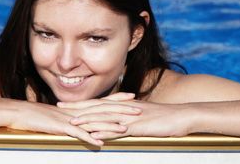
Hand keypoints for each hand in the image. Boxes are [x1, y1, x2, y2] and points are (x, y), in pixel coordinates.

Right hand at [6, 93, 139, 146]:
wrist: (19, 113)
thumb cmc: (36, 116)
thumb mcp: (57, 115)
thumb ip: (71, 117)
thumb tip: (81, 122)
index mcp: (76, 107)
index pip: (100, 101)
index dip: (117, 99)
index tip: (132, 96)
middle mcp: (75, 110)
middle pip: (102, 109)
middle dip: (121, 110)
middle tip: (139, 109)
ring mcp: (68, 119)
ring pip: (93, 121)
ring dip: (109, 126)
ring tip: (126, 129)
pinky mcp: (59, 128)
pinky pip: (76, 134)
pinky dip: (88, 138)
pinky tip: (99, 142)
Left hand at [57, 98, 192, 140]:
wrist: (182, 117)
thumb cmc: (165, 118)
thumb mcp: (143, 117)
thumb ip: (129, 118)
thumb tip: (118, 123)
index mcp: (124, 105)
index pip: (98, 103)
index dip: (81, 103)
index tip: (65, 104)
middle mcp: (124, 108)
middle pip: (95, 107)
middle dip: (76, 108)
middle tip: (57, 107)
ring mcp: (129, 117)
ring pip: (104, 118)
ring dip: (86, 121)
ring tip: (70, 124)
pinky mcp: (137, 126)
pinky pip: (118, 130)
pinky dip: (105, 132)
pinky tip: (94, 136)